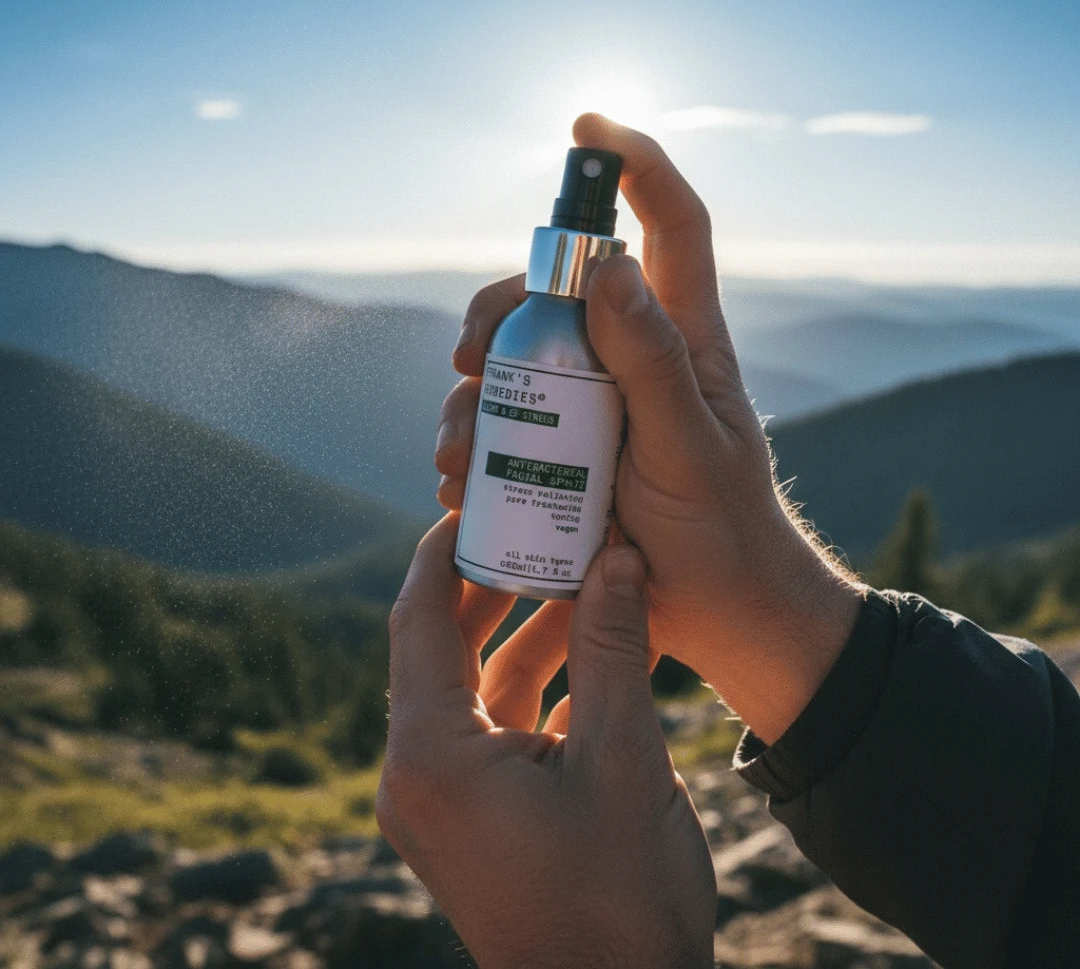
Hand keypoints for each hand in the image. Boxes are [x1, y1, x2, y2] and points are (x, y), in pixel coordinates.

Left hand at [376, 515, 715, 968]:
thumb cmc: (620, 902)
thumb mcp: (623, 760)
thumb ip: (612, 647)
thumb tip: (614, 554)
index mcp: (434, 755)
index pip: (418, 619)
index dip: (444, 550)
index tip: (479, 498)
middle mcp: (421, 773)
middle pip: (443, 646)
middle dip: (493, 583)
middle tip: (540, 523)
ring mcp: (446, 798)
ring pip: (479, 686)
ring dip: (528, 635)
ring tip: (583, 576)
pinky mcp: (475, 816)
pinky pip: (499, 728)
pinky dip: (541, 687)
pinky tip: (594, 648)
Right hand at [436, 114, 863, 742]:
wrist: (715, 613)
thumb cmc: (721, 531)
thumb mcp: (689, 448)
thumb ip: (654, 361)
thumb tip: (608, 265)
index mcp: (684, 338)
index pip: (671, 225)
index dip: (636, 164)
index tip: (585, 128)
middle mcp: (633, 355)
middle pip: (557, 292)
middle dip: (501, 309)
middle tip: (468, 355)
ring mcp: (596, 402)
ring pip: (516, 361)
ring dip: (470, 396)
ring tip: (454, 457)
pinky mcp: (565, 449)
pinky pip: (505, 423)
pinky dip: (471, 441)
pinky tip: (457, 480)